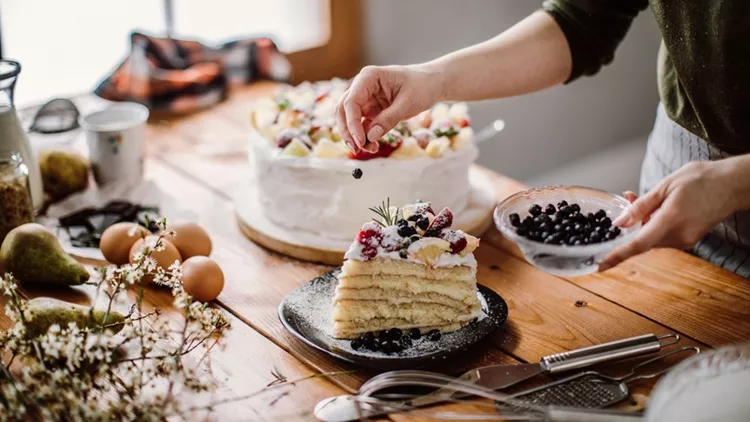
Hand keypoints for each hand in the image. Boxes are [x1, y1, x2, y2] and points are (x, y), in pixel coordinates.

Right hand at [335, 65, 441, 152]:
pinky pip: (361, 125)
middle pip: (343, 110)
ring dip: (355, 136)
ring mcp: (365, 99)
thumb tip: (371, 136)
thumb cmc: (422, 86)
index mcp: (369, 77)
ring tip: (370, 149)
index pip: (351, 101)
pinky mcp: (371, 110)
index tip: (360, 140)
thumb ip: (389, 119)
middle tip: (356, 148)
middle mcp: (362, 87)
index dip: (352, 123)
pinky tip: (374, 146)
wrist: (432, 84)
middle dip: (347, 130)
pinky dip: (365, 137)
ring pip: (349, 119)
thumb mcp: (408, 103)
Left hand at [599, 160, 740, 270]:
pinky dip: (654, 224)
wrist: (733, 184)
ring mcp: (685, 240)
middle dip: (630, 225)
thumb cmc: (702, 180)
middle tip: (628, 199)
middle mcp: (678, 236)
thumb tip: (620, 223)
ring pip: (652, 237)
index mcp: (670, 222)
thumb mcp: (665, 186)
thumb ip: (640, 206)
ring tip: (642, 197)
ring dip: (642, 222)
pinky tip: (656, 207)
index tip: (600, 265)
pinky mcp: (689, 238)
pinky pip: (663, 235)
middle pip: (642, 239)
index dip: (617, 255)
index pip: (637, 244)